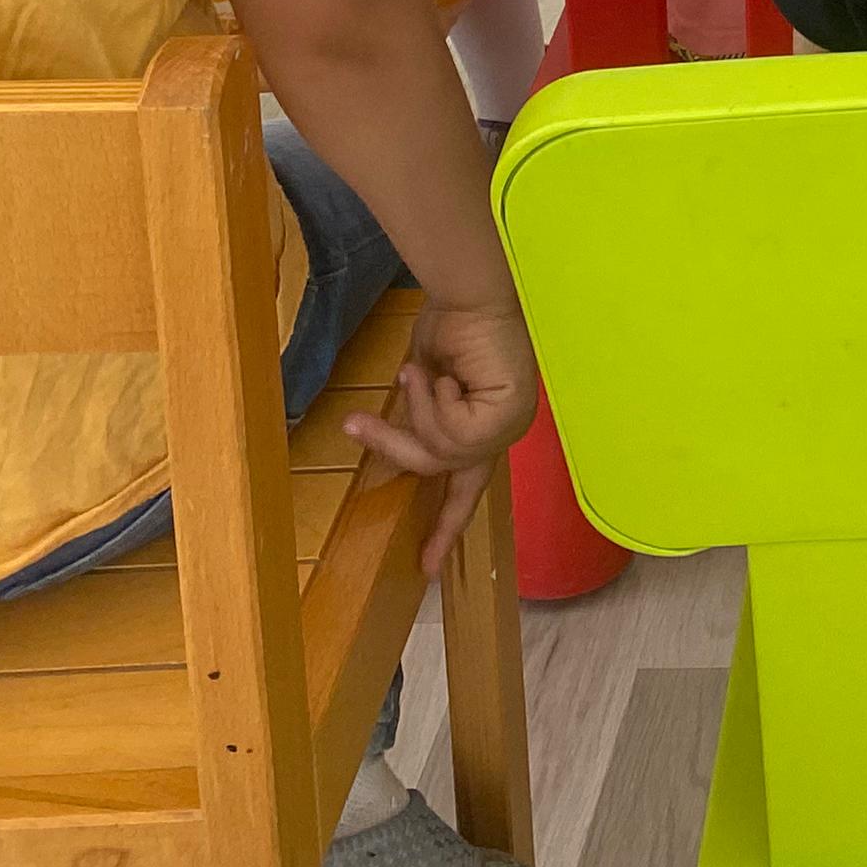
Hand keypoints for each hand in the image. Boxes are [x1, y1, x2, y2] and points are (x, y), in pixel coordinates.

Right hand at [345, 299, 542, 578]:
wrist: (468, 296)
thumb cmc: (449, 332)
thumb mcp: (423, 393)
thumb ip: (417, 429)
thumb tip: (394, 467)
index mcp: (488, 431)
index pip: (467, 489)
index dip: (445, 528)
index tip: (427, 569)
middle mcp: (504, 433)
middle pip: (442, 472)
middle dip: (398, 445)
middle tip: (354, 422)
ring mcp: (511, 426)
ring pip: (441, 454)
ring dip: (415, 412)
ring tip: (414, 372)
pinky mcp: (507, 415)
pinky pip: (450, 433)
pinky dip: (432, 400)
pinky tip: (442, 371)